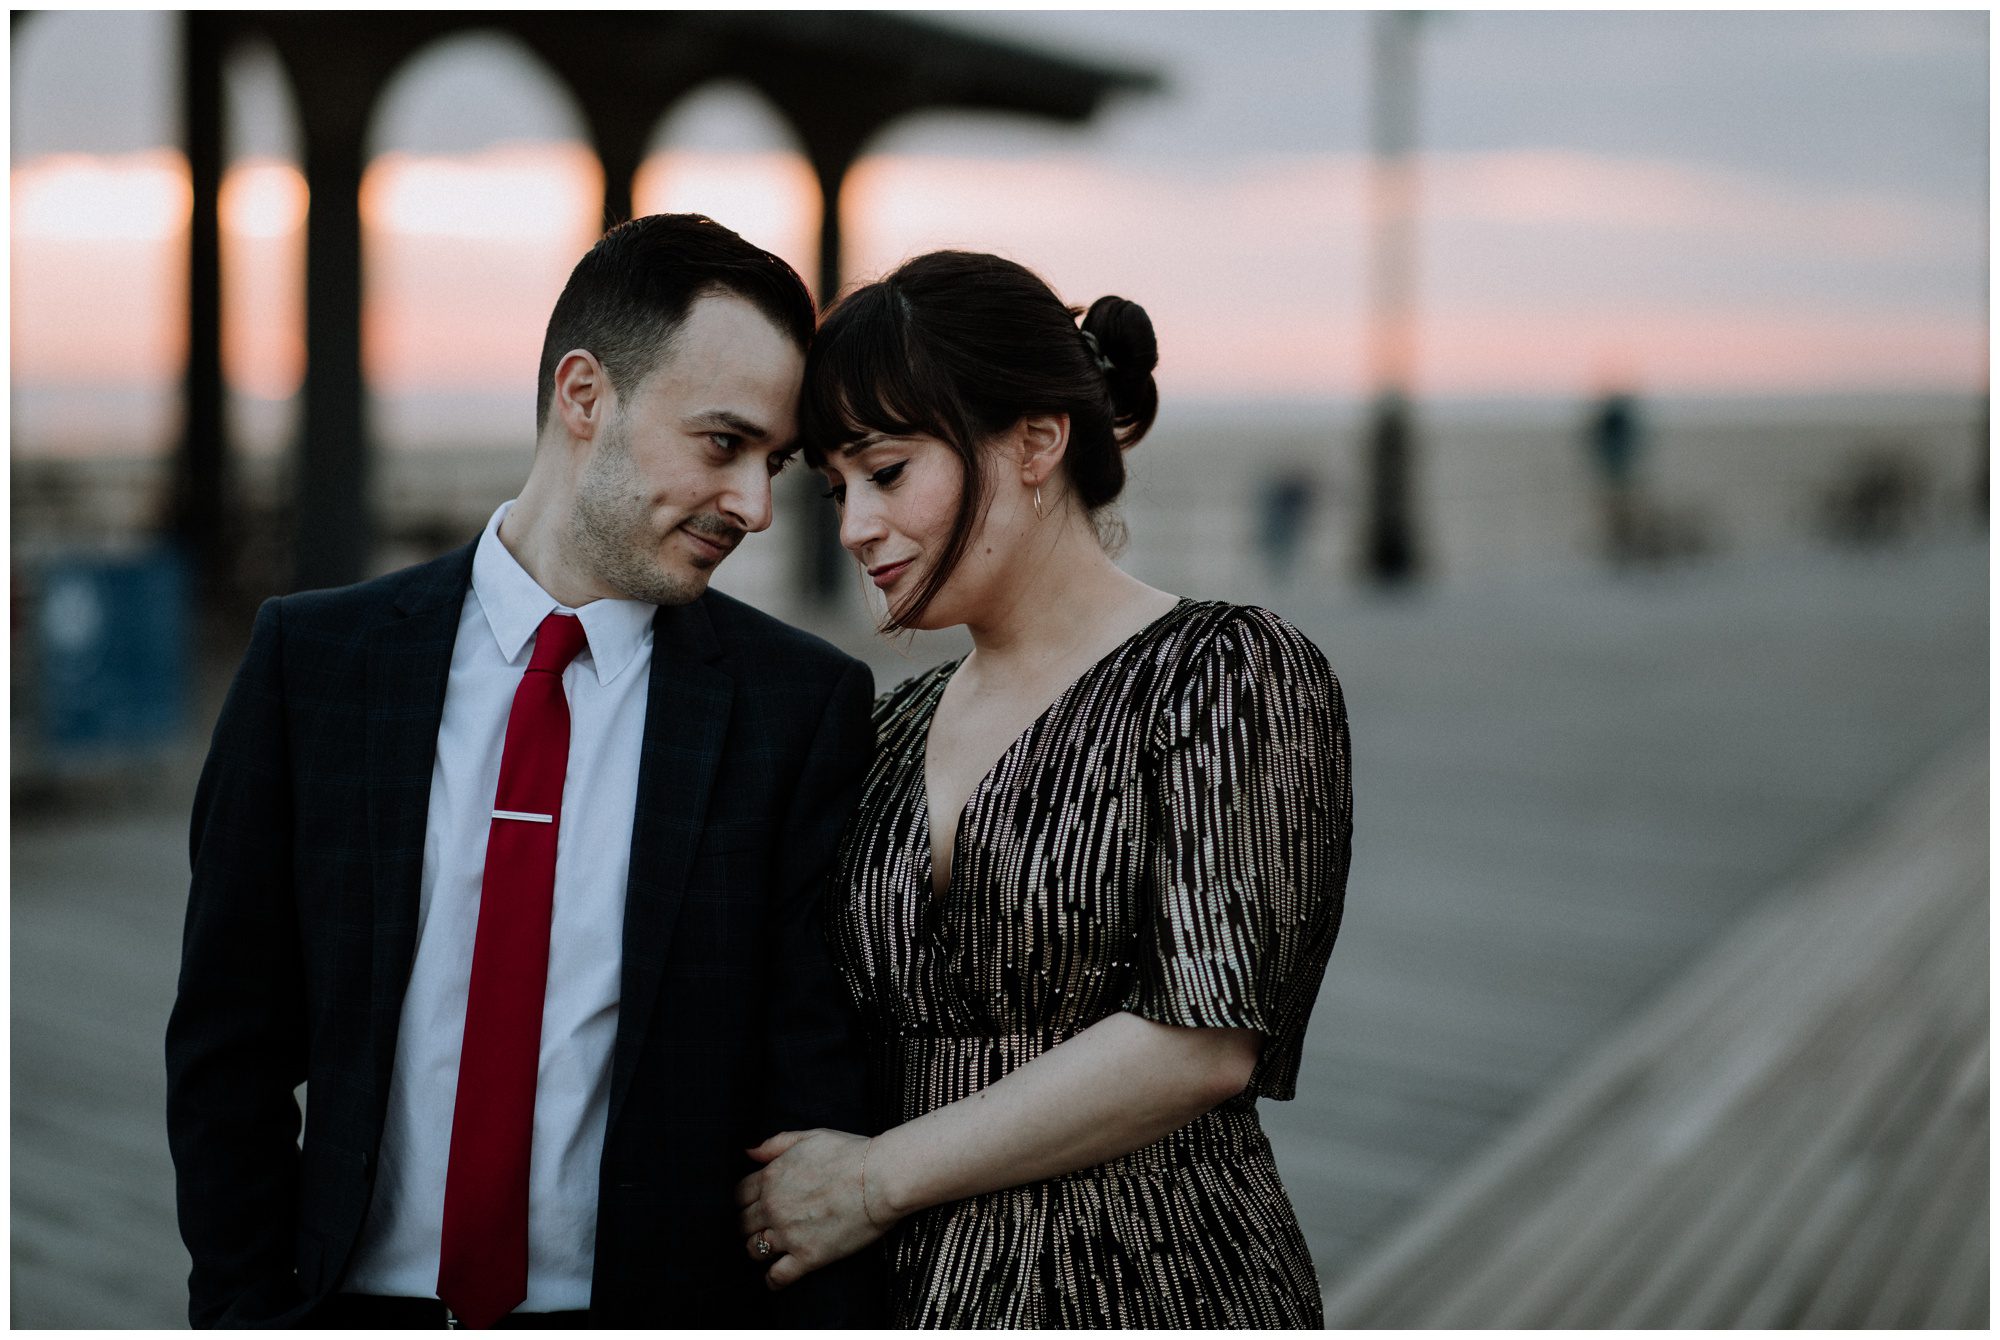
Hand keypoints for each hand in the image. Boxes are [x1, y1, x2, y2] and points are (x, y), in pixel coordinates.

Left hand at [735, 1128, 895, 1289]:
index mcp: (770, 1177)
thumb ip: (776, 1144)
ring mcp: (787, 1234)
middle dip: (749, 1225)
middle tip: (761, 1227)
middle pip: (742, 1224)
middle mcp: (772, 1207)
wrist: (880, 1178)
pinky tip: (774, 1277)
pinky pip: (777, 1276)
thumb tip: (748, 1152)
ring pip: (753, 1250)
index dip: (745, 1201)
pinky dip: (771, 1279)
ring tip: (769, 1249)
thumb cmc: (849, 1154)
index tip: (754, 1205)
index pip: (738, 1196)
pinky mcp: (807, 1257)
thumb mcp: (809, 1137)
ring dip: (757, 1249)